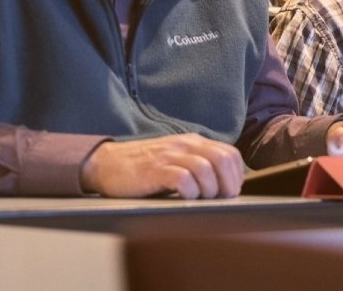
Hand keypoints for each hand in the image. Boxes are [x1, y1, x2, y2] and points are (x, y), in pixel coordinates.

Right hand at [79, 133, 244, 198]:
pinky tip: (185, 198)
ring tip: (202, 200)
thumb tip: (224, 186)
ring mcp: (169, 156)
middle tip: (222, 199)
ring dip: (209, 189)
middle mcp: (185, 145)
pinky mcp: (155, 170)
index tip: (231, 192)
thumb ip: (198, 163)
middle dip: (228, 183)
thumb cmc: (144, 167)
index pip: (230, 154)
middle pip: (222, 159)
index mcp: (193, 142)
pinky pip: (182, 178)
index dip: (237, 175)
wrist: (106, 163)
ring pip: (205, 169)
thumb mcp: (175, 158)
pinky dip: (190, 191)